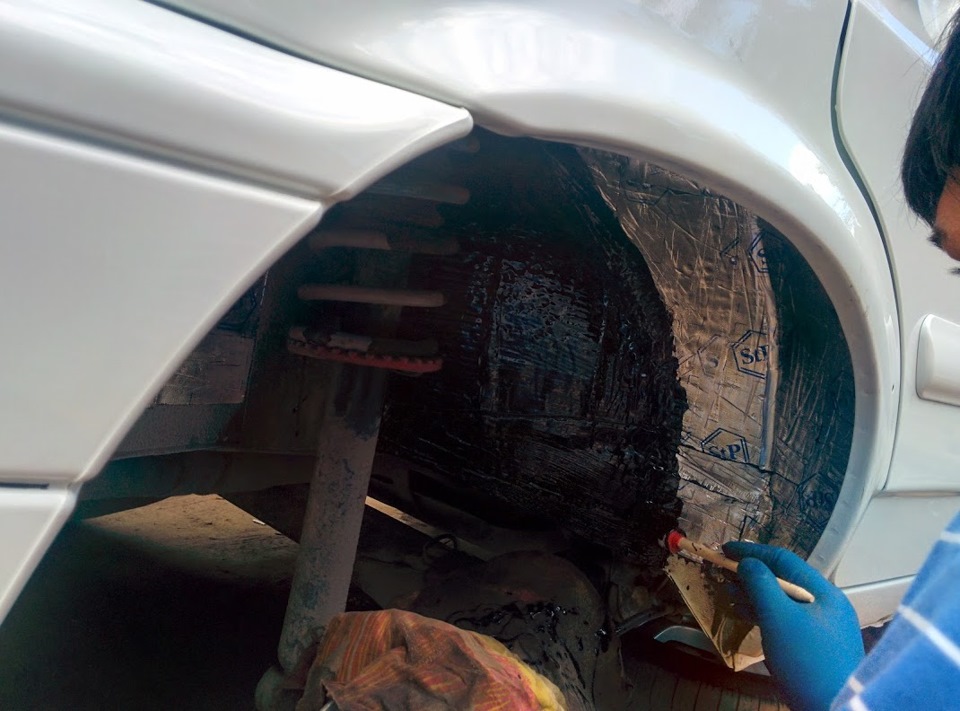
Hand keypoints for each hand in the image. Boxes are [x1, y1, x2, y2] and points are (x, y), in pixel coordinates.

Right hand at [723, 541, 863, 710]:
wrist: (836, 709)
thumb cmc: (808, 661)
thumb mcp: (779, 617)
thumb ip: (761, 584)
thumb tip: (747, 562)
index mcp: (823, 592)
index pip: (784, 560)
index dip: (752, 551)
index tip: (725, 550)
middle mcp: (826, 605)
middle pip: (784, 580)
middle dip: (752, 574)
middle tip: (724, 573)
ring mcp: (823, 628)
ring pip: (784, 601)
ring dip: (755, 595)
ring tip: (729, 595)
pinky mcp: (816, 648)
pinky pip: (786, 621)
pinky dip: (765, 615)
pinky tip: (747, 618)